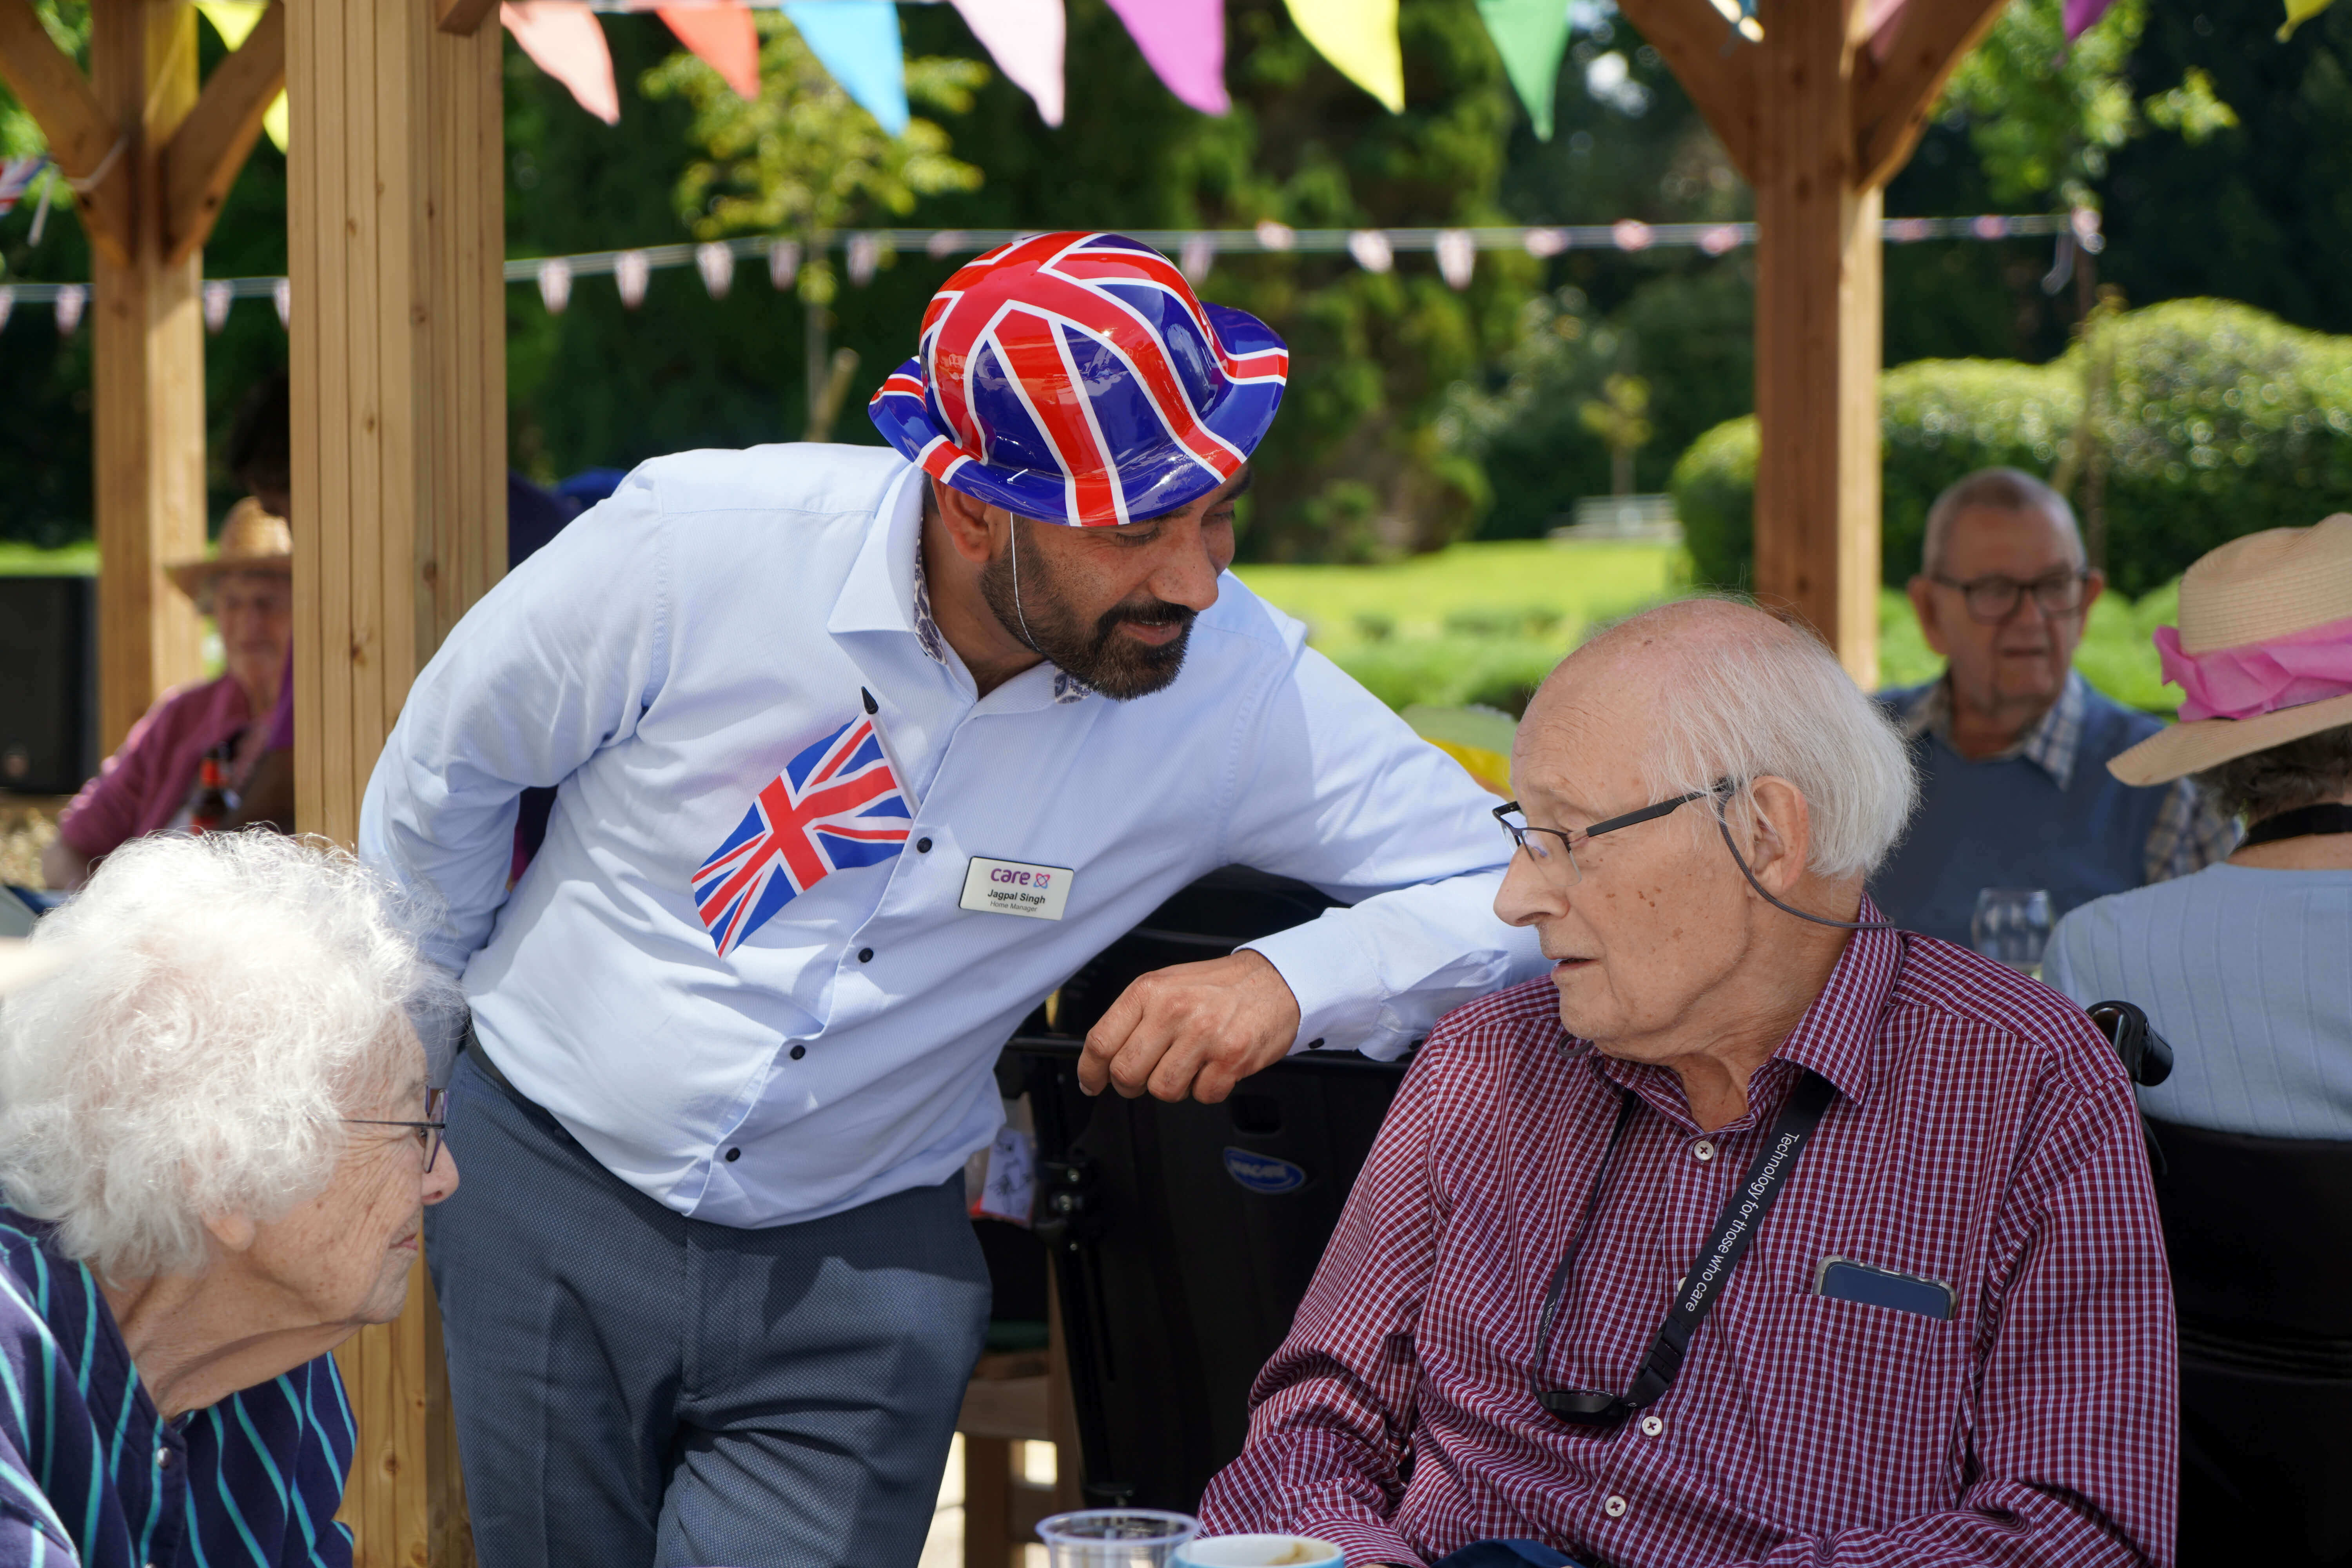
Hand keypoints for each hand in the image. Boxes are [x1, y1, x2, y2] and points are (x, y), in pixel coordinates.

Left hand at [1079, 950, 1302, 1102]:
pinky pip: (1202, 1095)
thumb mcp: (1168, 986)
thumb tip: (1103, 1056)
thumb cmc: (1220, 987)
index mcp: (1150, 990)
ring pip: (1163, 1089)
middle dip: (1132, 1084)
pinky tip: (1214, 1067)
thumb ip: (1135, 1017)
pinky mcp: (1231, 1057)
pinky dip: (1207, 1089)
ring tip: (1190, 1064)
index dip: (1090, 1071)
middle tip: (1146, 1077)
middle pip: (1127, 1073)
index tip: (1091, 1083)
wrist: (1275, 981)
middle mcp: (1173, 1010)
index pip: (1101, 1041)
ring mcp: (1203, 1035)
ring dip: (1174, 1086)